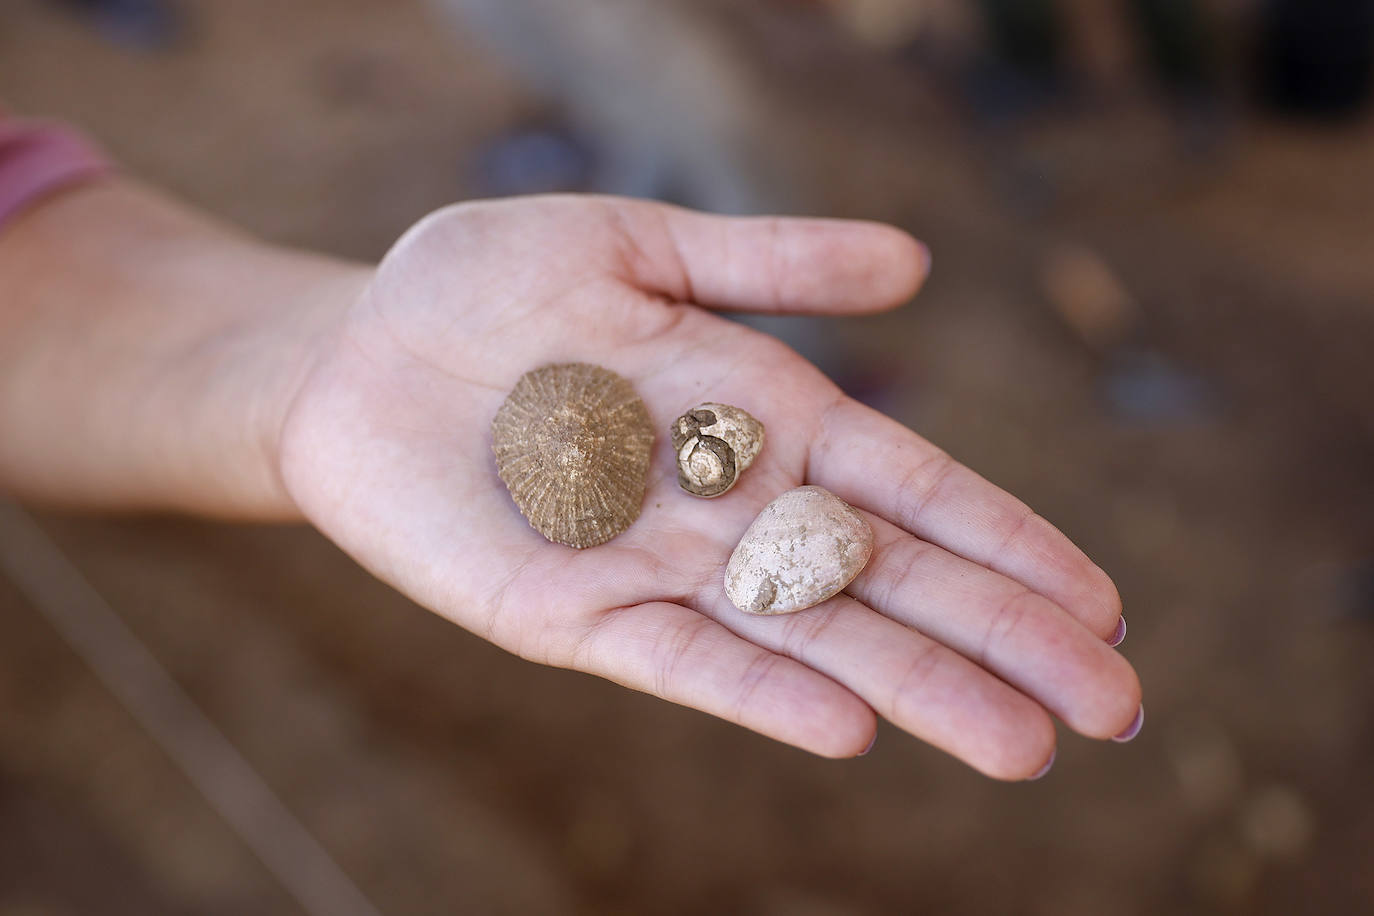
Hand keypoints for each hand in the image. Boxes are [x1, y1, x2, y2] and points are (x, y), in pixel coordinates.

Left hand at [279, 195, 1140, 778]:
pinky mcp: (571, 616)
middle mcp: (729, 503)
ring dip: (914, 690)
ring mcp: (656, 566)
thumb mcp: (632, 243)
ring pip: (808, 638)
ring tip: (1022, 746)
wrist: (348, 357)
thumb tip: (914, 265)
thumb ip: (764, 262)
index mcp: (760, 411)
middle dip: (1002, 639)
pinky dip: (761, 692)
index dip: (1007, 541)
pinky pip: (681, 662)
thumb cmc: (485, 288)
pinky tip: (849, 725)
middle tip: (1115, 705)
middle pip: (888, 579)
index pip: (911, 487)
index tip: (1100, 599)